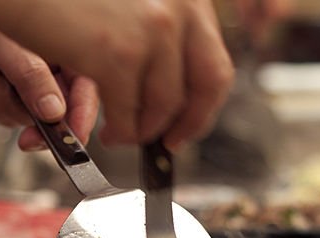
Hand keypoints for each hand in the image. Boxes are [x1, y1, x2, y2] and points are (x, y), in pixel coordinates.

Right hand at [0, 0, 235, 149]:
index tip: (187, 124)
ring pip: (164, 108)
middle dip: (184, 125)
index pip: (215, 66)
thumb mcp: (131, 2)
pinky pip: (129, 115)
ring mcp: (151, 32)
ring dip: (143, 131)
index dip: (203, 106)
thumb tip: (178, 76)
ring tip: (120, 135)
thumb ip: (160, 26)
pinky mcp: (117, 55)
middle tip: (163, 142)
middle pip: (204, 89)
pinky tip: (104, 132)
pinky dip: (118, 133)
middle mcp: (179, 10)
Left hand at [0, 1, 98, 149]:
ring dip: (8, 107)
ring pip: (32, 118)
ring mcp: (28, 82)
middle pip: (62, 110)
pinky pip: (10, 117)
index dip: (81, 114)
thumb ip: (31, 77)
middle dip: (41, 124)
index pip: (84, 87)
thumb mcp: (2, 44)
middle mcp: (48, 66)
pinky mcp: (8, 93)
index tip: (72, 136)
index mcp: (58, 46)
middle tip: (29, 138)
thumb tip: (54, 111)